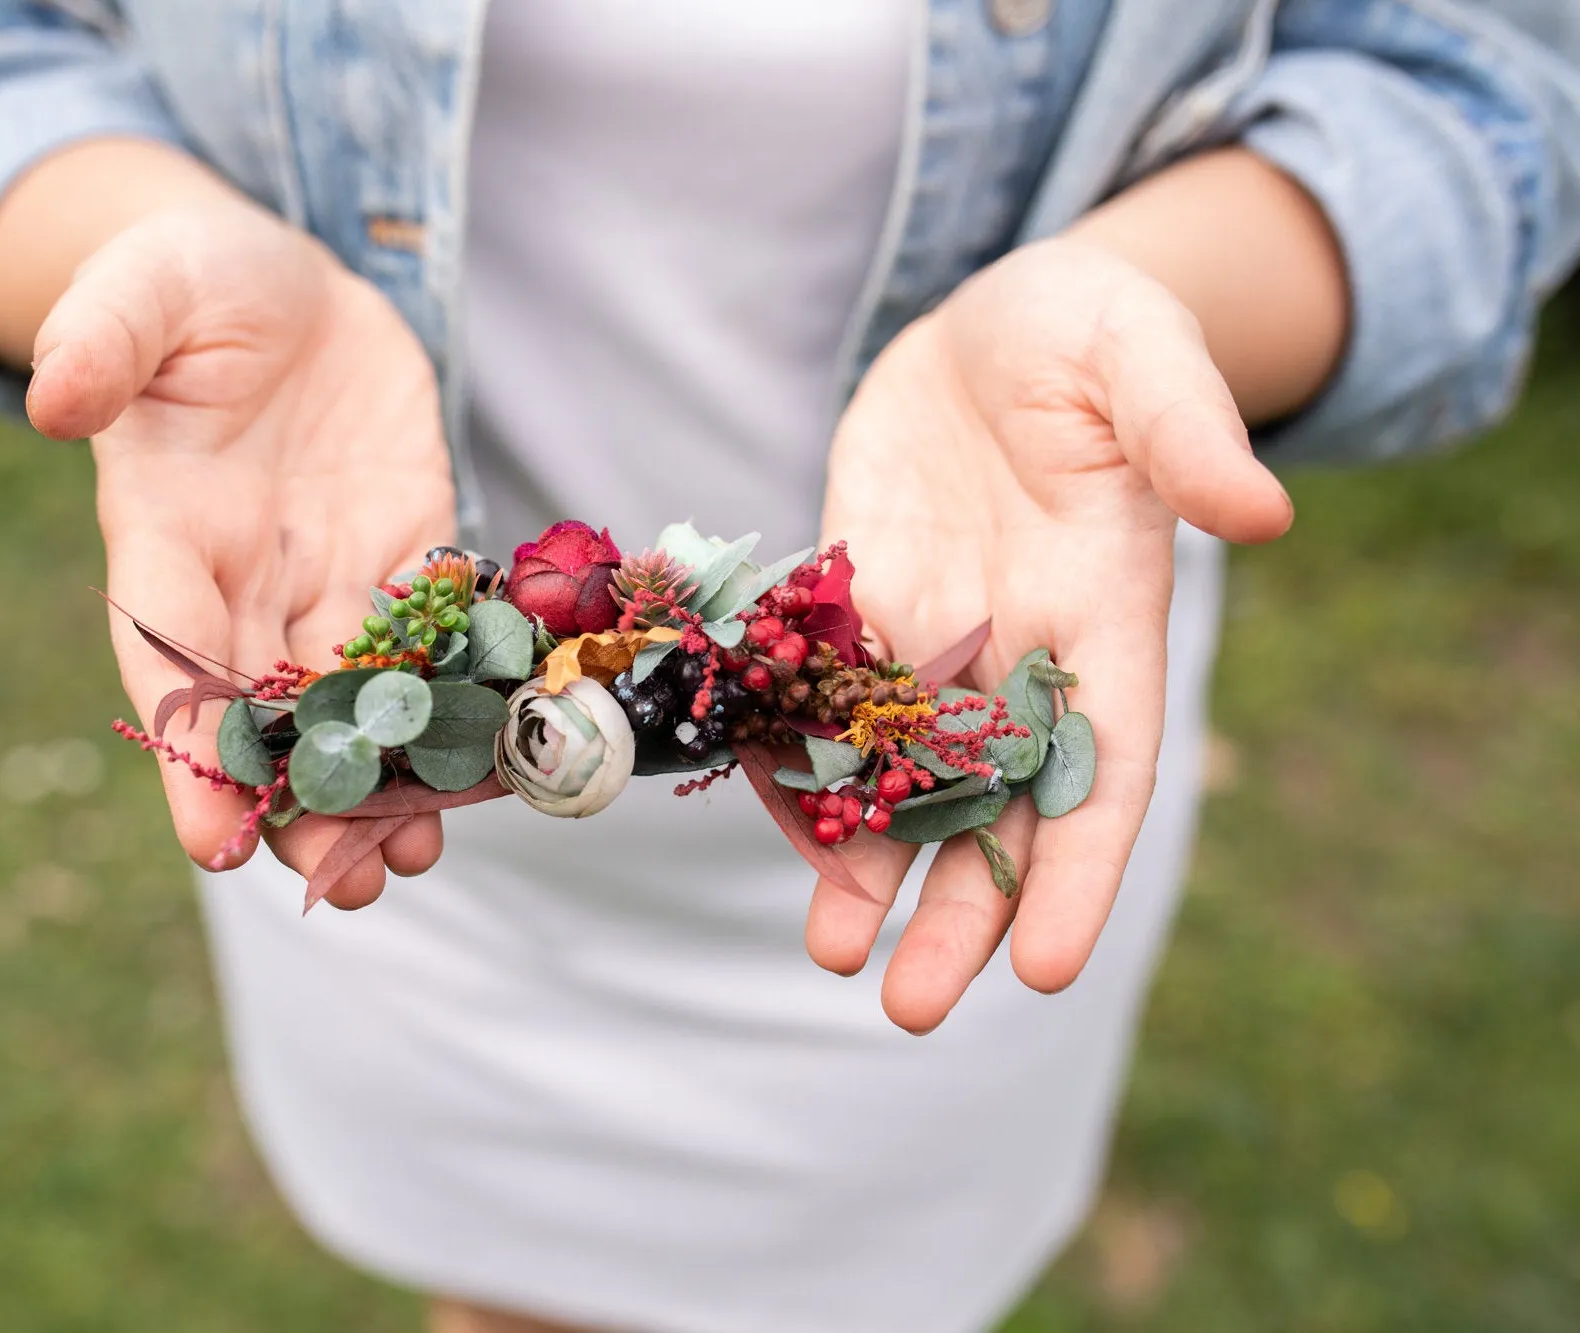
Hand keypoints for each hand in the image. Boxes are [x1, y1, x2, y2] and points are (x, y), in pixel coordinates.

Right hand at [27, 201, 454, 905]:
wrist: (284, 281)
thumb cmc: (190, 280)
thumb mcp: (141, 284)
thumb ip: (100, 336)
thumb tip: (51, 398)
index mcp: (166, 532)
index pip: (167, 656)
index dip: (187, 749)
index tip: (208, 839)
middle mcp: (245, 577)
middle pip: (266, 710)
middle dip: (299, 799)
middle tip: (339, 882)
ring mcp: (328, 573)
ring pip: (351, 698)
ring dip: (379, 780)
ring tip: (407, 860)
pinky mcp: (406, 549)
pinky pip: (432, 637)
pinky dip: (454, 700)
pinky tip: (485, 763)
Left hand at [815, 236, 1292, 1030]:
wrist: (990, 322)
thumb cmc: (1091, 332)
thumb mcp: (1144, 358)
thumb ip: (1188, 432)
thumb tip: (1262, 509)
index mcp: (1107, 617)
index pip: (1108, 771)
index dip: (1082, 871)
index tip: (1046, 968)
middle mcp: (1018, 651)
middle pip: (998, 808)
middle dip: (960, 909)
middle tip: (910, 1006)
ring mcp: (930, 634)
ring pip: (901, 776)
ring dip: (865, 864)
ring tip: (829, 951)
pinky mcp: (852, 601)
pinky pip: (820, 702)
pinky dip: (796, 763)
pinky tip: (766, 820)